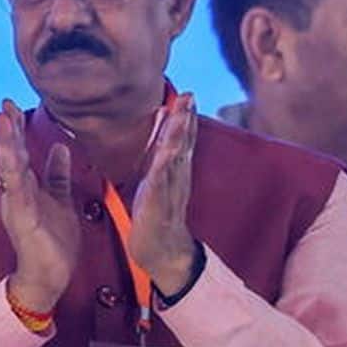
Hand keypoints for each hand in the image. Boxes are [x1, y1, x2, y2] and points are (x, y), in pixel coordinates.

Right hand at [0, 100, 80, 313]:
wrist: (49, 274)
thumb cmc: (54, 241)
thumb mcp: (60, 199)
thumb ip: (57, 175)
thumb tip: (60, 147)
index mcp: (27, 187)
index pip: (21, 153)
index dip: (17, 130)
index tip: (13, 107)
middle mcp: (17, 192)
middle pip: (12, 155)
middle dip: (9, 130)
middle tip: (4, 104)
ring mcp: (17, 203)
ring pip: (11, 167)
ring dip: (7, 143)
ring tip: (4, 119)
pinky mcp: (21, 215)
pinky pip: (17, 188)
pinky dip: (13, 169)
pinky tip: (11, 154)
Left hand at [124, 94, 199, 294]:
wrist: (162, 251)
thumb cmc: (156, 215)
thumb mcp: (156, 181)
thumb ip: (160, 158)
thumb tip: (160, 136)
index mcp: (174, 172)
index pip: (182, 141)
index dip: (185, 118)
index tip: (187, 95)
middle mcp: (176, 178)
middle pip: (183, 145)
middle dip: (186, 120)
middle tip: (189, 96)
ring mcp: (169, 191)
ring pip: (175, 159)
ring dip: (179, 137)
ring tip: (181, 116)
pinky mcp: (159, 205)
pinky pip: (163, 184)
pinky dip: (165, 167)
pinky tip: (167, 153)